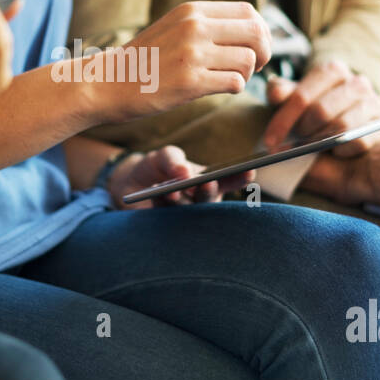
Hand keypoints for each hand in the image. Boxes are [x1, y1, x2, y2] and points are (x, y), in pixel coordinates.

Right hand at [91, 2, 271, 123]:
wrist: (107, 82)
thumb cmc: (143, 60)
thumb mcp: (173, 27)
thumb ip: (205, 24)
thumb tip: (250, 30)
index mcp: (192, 11)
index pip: (249, 12)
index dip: (260, 31)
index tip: (254, 47)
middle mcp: (195, 27)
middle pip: (256, 33)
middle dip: (264, 52)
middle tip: (253, 66)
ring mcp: (193, 54)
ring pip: (249, 60)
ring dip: (246, 74)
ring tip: (227, 78)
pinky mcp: (190, 82)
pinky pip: (235, 83)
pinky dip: (234, 88)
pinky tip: (217, 88)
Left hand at [109, 146, 254, 208]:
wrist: (128, 184)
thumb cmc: (156, 168)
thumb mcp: (165, 155)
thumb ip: (174, 159)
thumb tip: (185, 172)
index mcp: (210, 182)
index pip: (228, 180)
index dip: (240, 177)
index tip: (250, 171)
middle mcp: (201, 201)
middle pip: (210, 199)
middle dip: (209, 191)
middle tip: (206, 183)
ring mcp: (184, 215)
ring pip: (189, 211)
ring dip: (181, 200)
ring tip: (172, 191)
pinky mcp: (164, 224)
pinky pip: (166, 216)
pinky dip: (161, 204)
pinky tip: (156, 193)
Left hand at [262, 60, 379, 157]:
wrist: (352, 114)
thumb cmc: (317, 105)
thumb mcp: (297, 96)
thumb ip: (282, 92)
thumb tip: (276, 94)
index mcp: (332, 71)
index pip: (302, 96)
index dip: (283, 120)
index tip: (270, 141)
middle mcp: (357, 82)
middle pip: (321, 112)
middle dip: (302, 132)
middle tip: (291, 145)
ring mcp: (373, 102)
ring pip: (341, 127)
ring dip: (320, 142)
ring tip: (309, 148)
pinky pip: (359, 142)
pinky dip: (342, 150)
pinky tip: (332, 152)